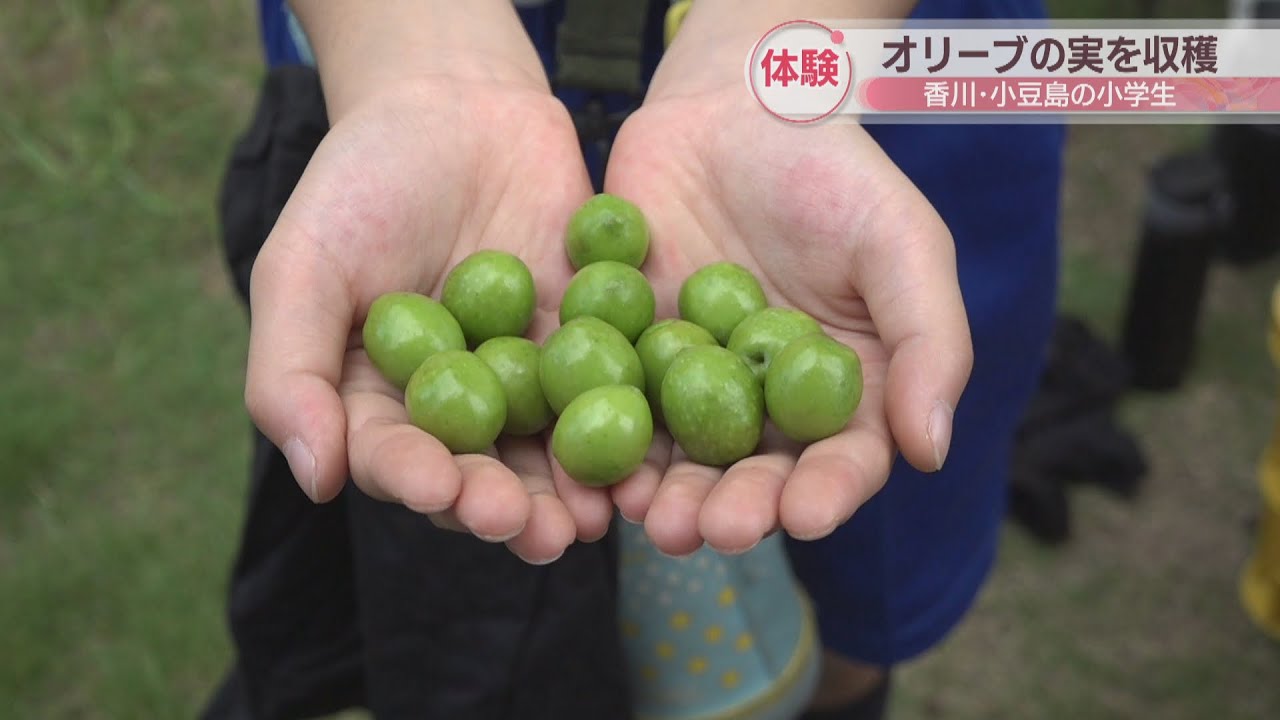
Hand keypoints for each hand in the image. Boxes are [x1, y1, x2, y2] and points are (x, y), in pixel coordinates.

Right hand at [244, 74, 610, 564]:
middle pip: (478, 473)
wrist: (458, 104)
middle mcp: (458, 407)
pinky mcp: (592, 347)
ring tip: (588, 523)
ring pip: (549, 453)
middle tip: (527, 528)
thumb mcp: (303, 263)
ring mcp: (529, 381)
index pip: (393, 455)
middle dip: (501, 505)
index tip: (437, 489)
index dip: (413, 478)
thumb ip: (290, 368)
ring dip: (568, 494)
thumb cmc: (363, 181)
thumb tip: (315, 479)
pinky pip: (611, 392)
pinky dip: (627, 429)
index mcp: (380, 400)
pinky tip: (642, 461)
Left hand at [606, 87, 972, 555]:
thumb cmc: (833, 169)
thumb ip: (928, 341)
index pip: (844, 458)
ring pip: (682, 458)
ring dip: (668, 498)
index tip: (805, 515)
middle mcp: (770, 401)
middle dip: (738, 509)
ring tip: (654, 523)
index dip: (828, 492)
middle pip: (757, 474)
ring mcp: (696, 383)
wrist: (732, 103)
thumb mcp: (902, 241)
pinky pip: (617, 407)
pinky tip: (595, 472)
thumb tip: (929, 452)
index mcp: (846, 387)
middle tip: (714, 531)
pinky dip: (605, 443)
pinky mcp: (630, 355)